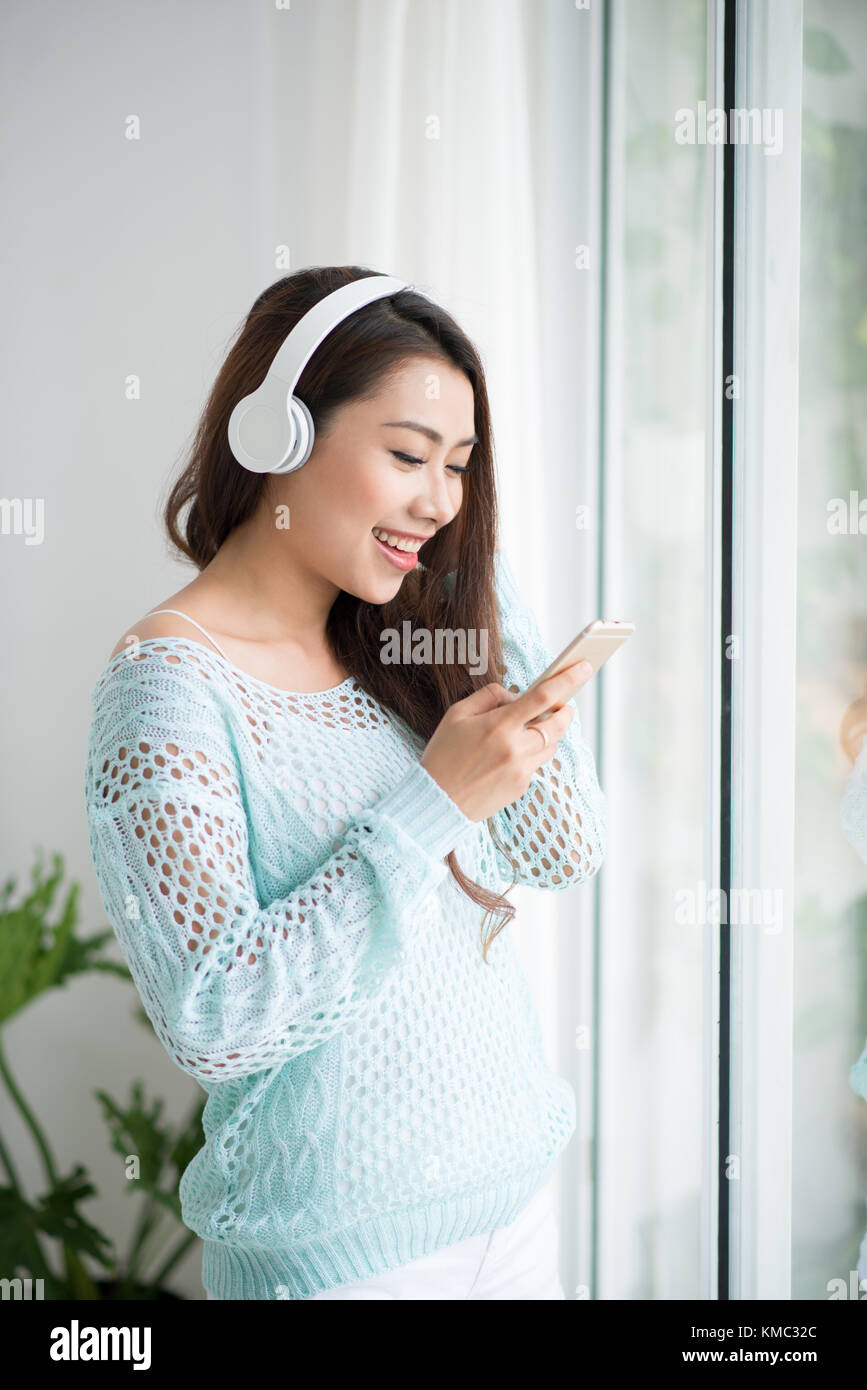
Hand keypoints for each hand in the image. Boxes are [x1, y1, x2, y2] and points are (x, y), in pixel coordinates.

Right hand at [420, 660, 593, 821]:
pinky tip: (507, 756)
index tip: (584, 667)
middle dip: (565, 710)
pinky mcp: (522, 787)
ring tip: (527, 730)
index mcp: (499, 726)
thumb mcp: (457, 714)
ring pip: (551, 745)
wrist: (436, 801)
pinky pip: (536, 764)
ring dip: (547, 734)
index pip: (543, 696)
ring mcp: (522, 770)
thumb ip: (489, 696)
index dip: (567, 680)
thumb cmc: (442, 754)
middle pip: (558, 723)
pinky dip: (530, 754)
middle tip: (562, 704)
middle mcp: (516, 748)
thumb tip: (516, 695)